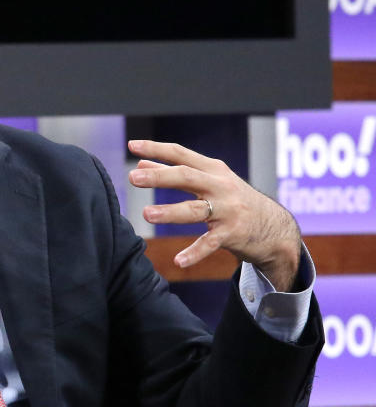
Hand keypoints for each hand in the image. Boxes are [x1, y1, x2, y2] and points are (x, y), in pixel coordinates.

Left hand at [128, 140, 300, 290]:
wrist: (275, 228)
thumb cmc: (234, 200)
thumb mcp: (210, 181)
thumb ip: (176, 171)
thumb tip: (142, 162)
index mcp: (212, 169)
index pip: (181, 154)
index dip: (156, 148)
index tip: (132, 145)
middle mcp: (220, 186)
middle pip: (187, 177)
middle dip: (159, 176)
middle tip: (132, 177)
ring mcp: (228, 210)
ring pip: (195, 209)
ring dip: (170, 212)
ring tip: (146, 214)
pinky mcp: (233, 234)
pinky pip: (210, 243)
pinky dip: (195, 253)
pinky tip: (178, 261)